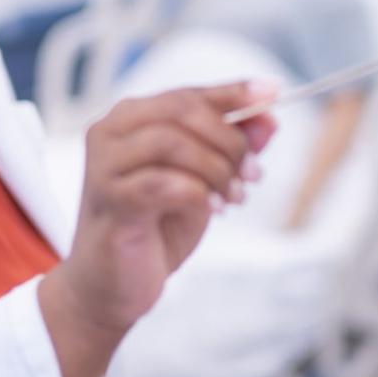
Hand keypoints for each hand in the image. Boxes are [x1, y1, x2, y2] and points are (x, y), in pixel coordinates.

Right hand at [47, 82, 277, 339]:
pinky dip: (197, 193)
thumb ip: (230, 148)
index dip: (232, 92)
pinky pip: (161, 183)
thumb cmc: (153, 229)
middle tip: (252, 173)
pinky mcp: (109, 201)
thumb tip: (267, 120)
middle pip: (181, 110)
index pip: (188, 93)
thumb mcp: (202, 183)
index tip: (273, 93)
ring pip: (172, 142)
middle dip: (229, 139)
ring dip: (216, 168)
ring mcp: (104, 165)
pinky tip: (212, 210)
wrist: (111, 285)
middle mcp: (111, 132)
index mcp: (131, 119)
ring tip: (234, 197)